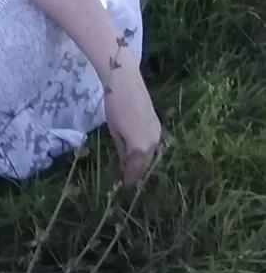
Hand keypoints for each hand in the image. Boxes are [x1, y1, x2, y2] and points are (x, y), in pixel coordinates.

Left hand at [103, 60, 161, 187]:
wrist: (126, 83)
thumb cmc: (115, 107)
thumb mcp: (114, 132)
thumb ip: (121, 150)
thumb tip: (124, 164)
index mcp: (140, 147)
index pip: (134, 169)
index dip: (129, 179)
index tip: (125, 188)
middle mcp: (152, 143)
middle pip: (144, 164)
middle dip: (136, 173)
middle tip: (128, 181)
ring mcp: (157, 134)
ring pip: (150, 155)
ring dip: (142, 163)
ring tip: (132, 170)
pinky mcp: (158, 125)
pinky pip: (152, 144)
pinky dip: (145, 152)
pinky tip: (138, 154)